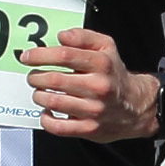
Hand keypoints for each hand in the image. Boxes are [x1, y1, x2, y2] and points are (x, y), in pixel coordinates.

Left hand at [23, 28, 160, 138]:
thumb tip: (62, 36)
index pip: (64, 56)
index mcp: (101, 64)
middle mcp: (98, 87)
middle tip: (33, 76)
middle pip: (54, 80)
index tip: (28, 57)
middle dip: (36, 77)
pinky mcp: (89, 128)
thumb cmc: (115, 75)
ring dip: (39, 95)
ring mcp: (94, 110)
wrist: (136, 106)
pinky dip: (46, 119)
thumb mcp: (106, 47)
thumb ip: (84, 37)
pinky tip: (47, 111)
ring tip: (40, 91)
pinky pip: (58, 127)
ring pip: (53, 102)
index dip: (40, 55)